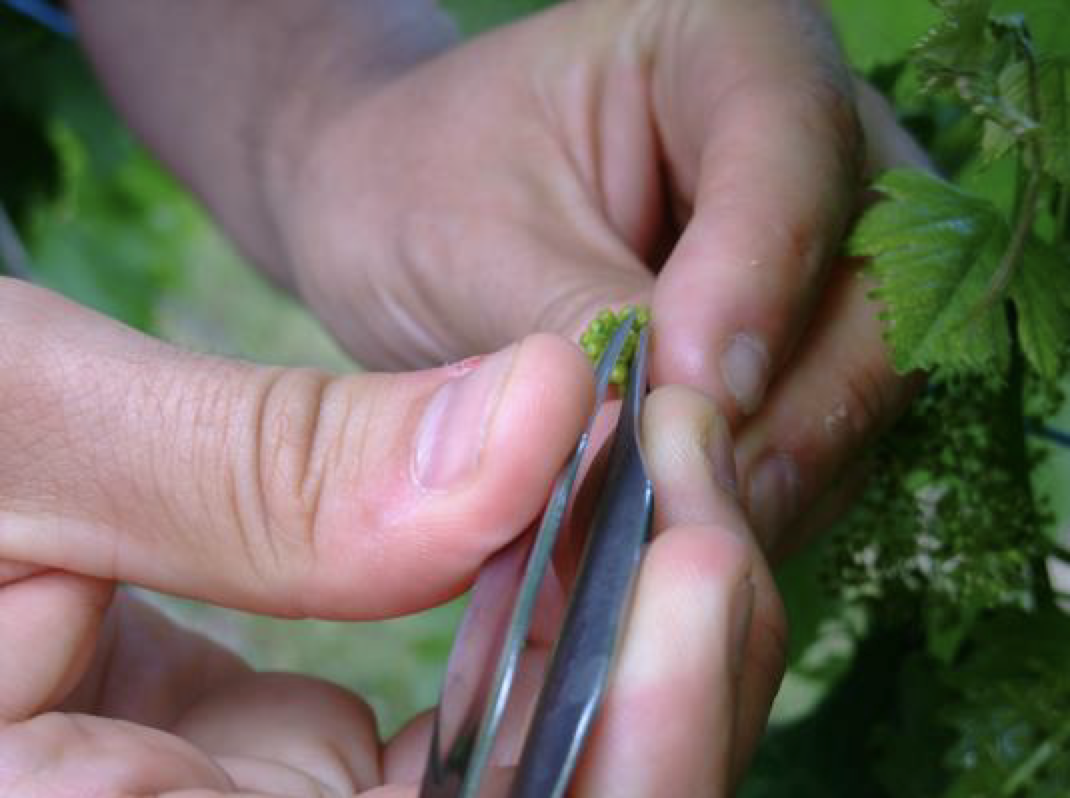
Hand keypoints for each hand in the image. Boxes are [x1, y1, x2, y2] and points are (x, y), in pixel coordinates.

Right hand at [0, 278, 783, 794]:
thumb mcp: (26, 436)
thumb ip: (260, 467)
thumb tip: (538, 418)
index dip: (619, 768)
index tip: (693, 578)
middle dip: (660, 704)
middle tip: (714, 517)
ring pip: (512, 790)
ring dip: (622, 655)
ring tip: (675, 493)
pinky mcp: (285, 762)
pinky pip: (464, 736)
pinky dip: (544, 632)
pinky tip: (591, 525)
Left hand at [278, 0, 929, 552]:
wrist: (399, 221)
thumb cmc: (419, 189)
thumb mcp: (474, 244)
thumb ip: (581, 329)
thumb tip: (667, 446)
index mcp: (725, 44)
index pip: (791, 146)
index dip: (756, 282)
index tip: (687, 398)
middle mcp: (803, 144)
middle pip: (874, 281)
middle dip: (789, 411)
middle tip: (686, 504)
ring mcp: (815, 255)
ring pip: (863, 379)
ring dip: (779, 473)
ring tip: (673, 540)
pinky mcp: (797, 350)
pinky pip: (825, 436)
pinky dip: (762, 497)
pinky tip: (683, 534)